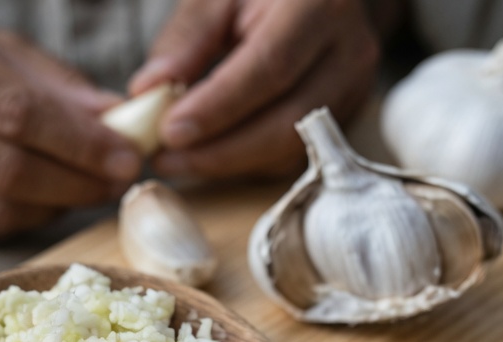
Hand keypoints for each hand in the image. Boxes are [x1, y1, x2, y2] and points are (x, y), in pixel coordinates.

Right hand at [0, 2, 141, 239]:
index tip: (126, 155)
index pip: (15, 113)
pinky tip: (46, 199)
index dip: (79, 142)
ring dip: (57, 205)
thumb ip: (54, 83)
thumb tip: (117, 121)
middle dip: (77, 182)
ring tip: (89, 188)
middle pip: (7, 170)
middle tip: (119, 180)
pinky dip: (25, 217)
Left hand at [129, 0, 380, 179]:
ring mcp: (354, 90)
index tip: (169, 132)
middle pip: (287, 120)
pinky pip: (294, 154)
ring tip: (178, 159)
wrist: (310, 0)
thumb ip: (185, 40)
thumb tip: (148, 93)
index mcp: (318, 5)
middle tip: (166, 159)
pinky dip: (247, 163)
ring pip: (293, 147)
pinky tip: (209, 155)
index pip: (270, 67)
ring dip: (230, 163)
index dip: (219, 107)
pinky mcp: (344, 118)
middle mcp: (349, 51)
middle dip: (221, 151)